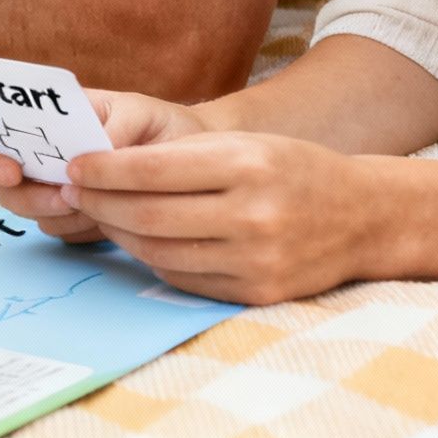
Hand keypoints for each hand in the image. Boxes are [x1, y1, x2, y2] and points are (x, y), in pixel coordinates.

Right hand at [0, 90, 208, 241]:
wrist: (194, 163)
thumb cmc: (161, 126)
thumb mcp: (141, 113)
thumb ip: (116, 127)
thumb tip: (96, 151)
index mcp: (50, 121)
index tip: (13, 171)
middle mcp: (44, 157)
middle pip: (6, 185)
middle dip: (29, 196)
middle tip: (66, 199)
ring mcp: (57, 189)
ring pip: (32, 213)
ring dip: (58, 215)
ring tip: (94, 208)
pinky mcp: (75, 218)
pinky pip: (61, 232)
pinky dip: (79, 230)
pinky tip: (106, 220)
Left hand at [62, 131, 384, 304]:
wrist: (365, 217)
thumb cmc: (291, 169)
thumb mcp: (245, 144)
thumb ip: (181, 157)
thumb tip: (104, 170)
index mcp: (246, 165)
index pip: (151, 170)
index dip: (103, 170)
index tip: (73, 166)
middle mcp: (253, 215)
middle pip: (148, 215)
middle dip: (99, 203)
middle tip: (73, 191)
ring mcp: (256, 260)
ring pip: (159, 251)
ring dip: (118, 233)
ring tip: (100, 213)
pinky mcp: (257, 293)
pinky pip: (183, 278)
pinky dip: (152, 259)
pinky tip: (138, 239)